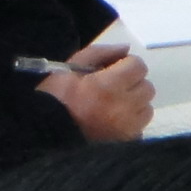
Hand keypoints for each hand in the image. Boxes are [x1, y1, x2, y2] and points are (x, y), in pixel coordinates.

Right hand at [35, 42, 153, 142]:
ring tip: (113, 106)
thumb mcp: (69, 69)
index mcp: (108, 86)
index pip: (138, 66)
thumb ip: (99, 53)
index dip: (127, 64)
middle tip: (113, 88)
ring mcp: (127, 127)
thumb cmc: (55, 100)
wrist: (44, 136)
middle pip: (146, 87)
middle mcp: (124, 106)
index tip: (114, 69)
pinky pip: (140, 127)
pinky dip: (132, 122)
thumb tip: (125, 49)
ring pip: (146, 107)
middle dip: (132, 83)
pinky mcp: (127, 142)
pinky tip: (114, 122)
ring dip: (135, 103)